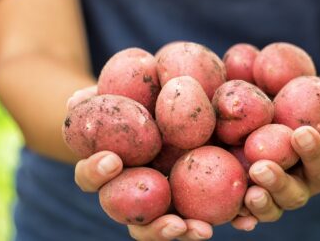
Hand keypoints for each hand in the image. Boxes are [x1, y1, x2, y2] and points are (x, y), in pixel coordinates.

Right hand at [68, 85, 213, 240]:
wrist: (166, 101)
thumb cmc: (133, 97)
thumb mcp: (118, 92)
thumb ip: (99, 97)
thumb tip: (75, 101)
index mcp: (106, 170)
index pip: (91, 178)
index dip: (96, 172)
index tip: (112, 160)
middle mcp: (131, 194)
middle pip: (135, 221)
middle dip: (152, 227)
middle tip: (172, 223)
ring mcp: (161, 202)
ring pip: (166, 227)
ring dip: (184, 232)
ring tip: (202, 231)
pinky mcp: (192, 199)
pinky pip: (204, 215)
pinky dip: (223, 220)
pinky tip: (244, 221)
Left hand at [231, 89, 319, 229]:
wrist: (281, 111)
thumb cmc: (310, 106)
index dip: (314, 152)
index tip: (301, 133)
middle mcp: (299, 187)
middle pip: (294, 194)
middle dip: (279, 183)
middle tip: (261, 167)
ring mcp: (273, 195)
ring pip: (271, 207)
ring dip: (261, 204)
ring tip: (250, 193)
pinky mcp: (248, 195)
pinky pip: (244, 212)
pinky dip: (240, 217)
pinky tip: (235, 215)